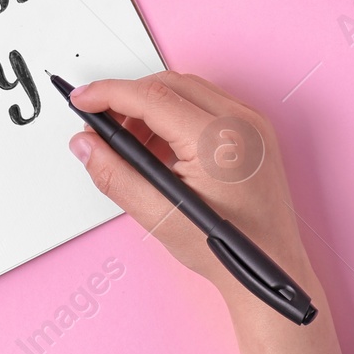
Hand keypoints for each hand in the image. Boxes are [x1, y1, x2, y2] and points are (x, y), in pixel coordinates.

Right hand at [68, 72, 350, 353]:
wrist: (272, 268)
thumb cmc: (227, 250)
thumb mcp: (159, 215)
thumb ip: (115, 175)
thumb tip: (85, 145)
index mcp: (218, 140)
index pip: (151, 96)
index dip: (108, 94)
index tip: (82, 99)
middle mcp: (241, 122)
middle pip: (168, 85)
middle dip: (128, 100)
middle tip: (101, 126)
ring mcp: (253, 123)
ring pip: (187, 90)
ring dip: (152, 107)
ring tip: (132, 144)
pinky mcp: (256, 131)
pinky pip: (207, 104)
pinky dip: (177, 114)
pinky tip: (161, 147)